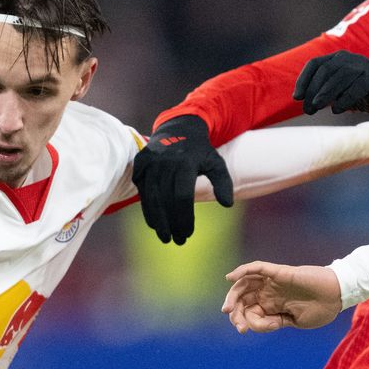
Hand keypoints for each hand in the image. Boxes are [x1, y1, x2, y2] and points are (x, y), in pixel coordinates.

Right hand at [132, 115, 231, 245]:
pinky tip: (155, 223)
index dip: (184, 218)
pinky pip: (142, 191)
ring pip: (151, 198)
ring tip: (165, 237)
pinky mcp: (140, 165)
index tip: (188, 233)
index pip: (182, 197)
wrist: (178, 128)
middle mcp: (165, 162)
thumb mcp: (216, 163)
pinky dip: (147, 209)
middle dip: (171, 224)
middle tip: (177, 241)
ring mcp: (150, 163)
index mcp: (185, 162)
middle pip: (166, 201)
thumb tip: (228, 204)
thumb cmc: (200, 151)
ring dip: (158, 221)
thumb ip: (223, 182)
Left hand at [222, 261, 343, 332]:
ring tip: (227, 308)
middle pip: (243, 299)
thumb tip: (253, 324)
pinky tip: (230, 277)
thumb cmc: (321, 310)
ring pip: (245, 284)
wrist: (338, 296)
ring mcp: (272, 283)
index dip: (244, 321)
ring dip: (233, 295)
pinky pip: (257, 268)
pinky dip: (242, 270)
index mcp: (273, 307)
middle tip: (233, 321)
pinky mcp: (278, 272)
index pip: (250, 312)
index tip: (246, 330)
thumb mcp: (295, 322)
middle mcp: (269, 294)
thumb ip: (275, 323)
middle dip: (234, 311)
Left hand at [293, 51, 368, 118]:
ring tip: (317, 108)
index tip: (297, 97)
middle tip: (307, 109)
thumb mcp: (343, 92)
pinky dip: (346, 98)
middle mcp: (351, 58)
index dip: (304, 80)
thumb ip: (328, 93)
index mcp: (340, 59)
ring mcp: (366, 66)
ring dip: (326, 94)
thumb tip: (307, 102)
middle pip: (326, 70)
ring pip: (341, 76)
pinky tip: (337, 110)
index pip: (316, 64)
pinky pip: (359, 86)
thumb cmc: (366, 94)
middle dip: (313, 90)